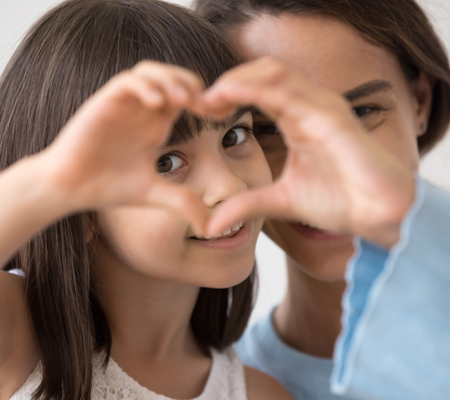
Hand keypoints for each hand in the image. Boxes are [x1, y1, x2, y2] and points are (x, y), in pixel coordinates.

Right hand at [42, 61, 208, 234]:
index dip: (209, 102)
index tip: (224, 114)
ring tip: (184, 100)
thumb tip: (210, 229)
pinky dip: (145, 86)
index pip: (188, 98)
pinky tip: (156, 105)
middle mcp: (144, 110)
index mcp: (158, 124)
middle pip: (174, 77)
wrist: (71, 187)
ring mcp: (124, 104)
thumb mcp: (155, 194)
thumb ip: (183, 203)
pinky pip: (128, 82)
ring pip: (151, 71)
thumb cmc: (110, 187)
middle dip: (194, 85)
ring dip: (170, 80)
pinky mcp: (104, 102)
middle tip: (205, 105)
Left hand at [201, 57, 415, 246]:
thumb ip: (247, 205)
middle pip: (263, 72)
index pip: (259, 88)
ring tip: (210, 99)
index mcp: (298, 119)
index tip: (202, 111)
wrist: (378, 214)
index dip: (228, 94)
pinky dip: (256, 90)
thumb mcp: (280, 201)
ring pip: (275, 73)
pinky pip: (291, 94)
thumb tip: (210, 225)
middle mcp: (310, 106)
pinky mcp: (333, 119)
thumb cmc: (339, 200)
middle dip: (228, 80)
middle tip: (201, 102)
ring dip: (237, 80)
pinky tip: (231, 98)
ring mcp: (323, 108)